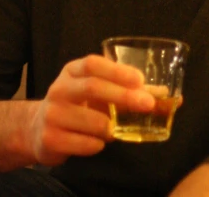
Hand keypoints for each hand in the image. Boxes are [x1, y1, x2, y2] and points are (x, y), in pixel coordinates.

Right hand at [28, 54, 155, 165]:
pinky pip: (81, 143)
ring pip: (88, 119)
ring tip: (117, 130)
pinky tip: (100, 142)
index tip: (141, 79)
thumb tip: (170, 98)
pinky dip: (96, 144)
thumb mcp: (99, 92)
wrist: (38, 129)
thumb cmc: (79, 105)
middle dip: (123, 96)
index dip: (117, 70)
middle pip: (92, 87)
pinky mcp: (49, 138)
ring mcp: (52, 113)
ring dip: (110, 126)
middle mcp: (60, 88)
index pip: (93, 64)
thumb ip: (130, 92)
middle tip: (147, 104)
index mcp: (72, 71)